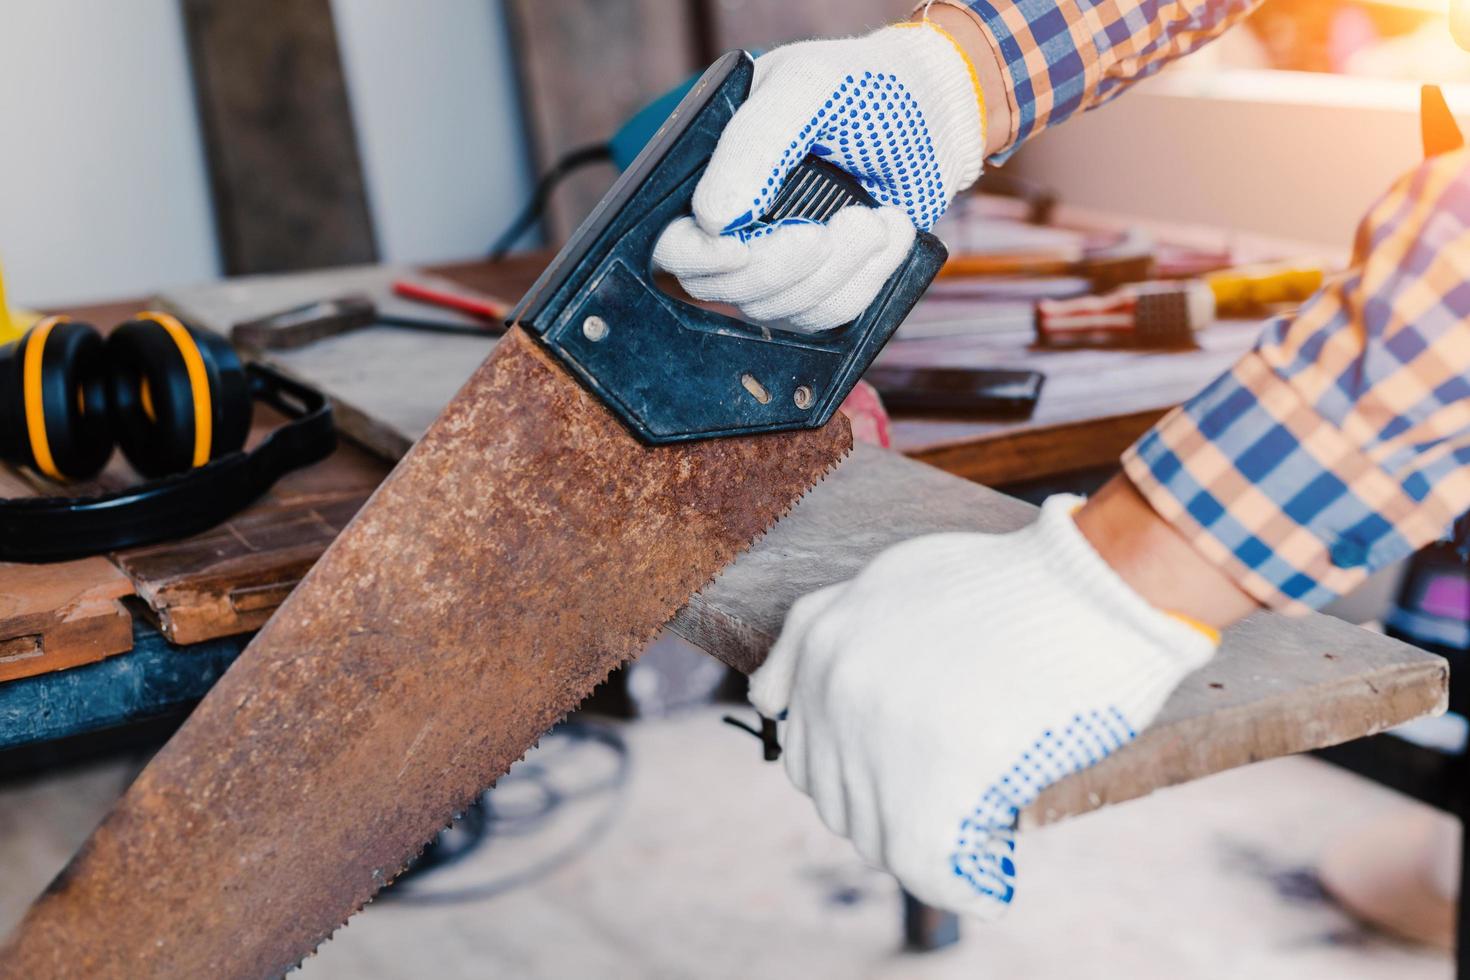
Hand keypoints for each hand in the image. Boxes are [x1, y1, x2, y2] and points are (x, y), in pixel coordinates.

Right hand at [653, 22, 985, 331]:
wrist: (931, 113)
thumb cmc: (863, 86)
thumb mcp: (807, 87)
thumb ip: (755, 142)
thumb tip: (714, 219)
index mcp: (708, 173)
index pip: (674, 243)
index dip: (699, 259)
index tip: (739, 249)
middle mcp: (733, 226)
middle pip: (725, 289)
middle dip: (787, 266)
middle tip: (849, 225)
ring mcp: (774, 261)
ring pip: (779, 309)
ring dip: (839, 272)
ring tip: (880, 219)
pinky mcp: (817, 286)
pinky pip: (825, 315)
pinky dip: (866, 280)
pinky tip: (891, 232)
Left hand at [748, 495, 1217, 916]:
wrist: (1091, 588)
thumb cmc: (1011, 580)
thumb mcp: (891, 576)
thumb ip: (826, 630)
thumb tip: (774, 696)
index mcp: (820, 640)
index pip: (803, 744)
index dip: (852, 770)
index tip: (897, 776)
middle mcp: (833, 692)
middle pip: (833, 796)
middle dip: (881, 808)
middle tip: (943, 805)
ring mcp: (877, 743)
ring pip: (875, 835)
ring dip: (919, 844)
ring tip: (974, 828)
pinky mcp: (929, 789)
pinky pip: (925, 868)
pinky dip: (960, 886)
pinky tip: (990, 884)